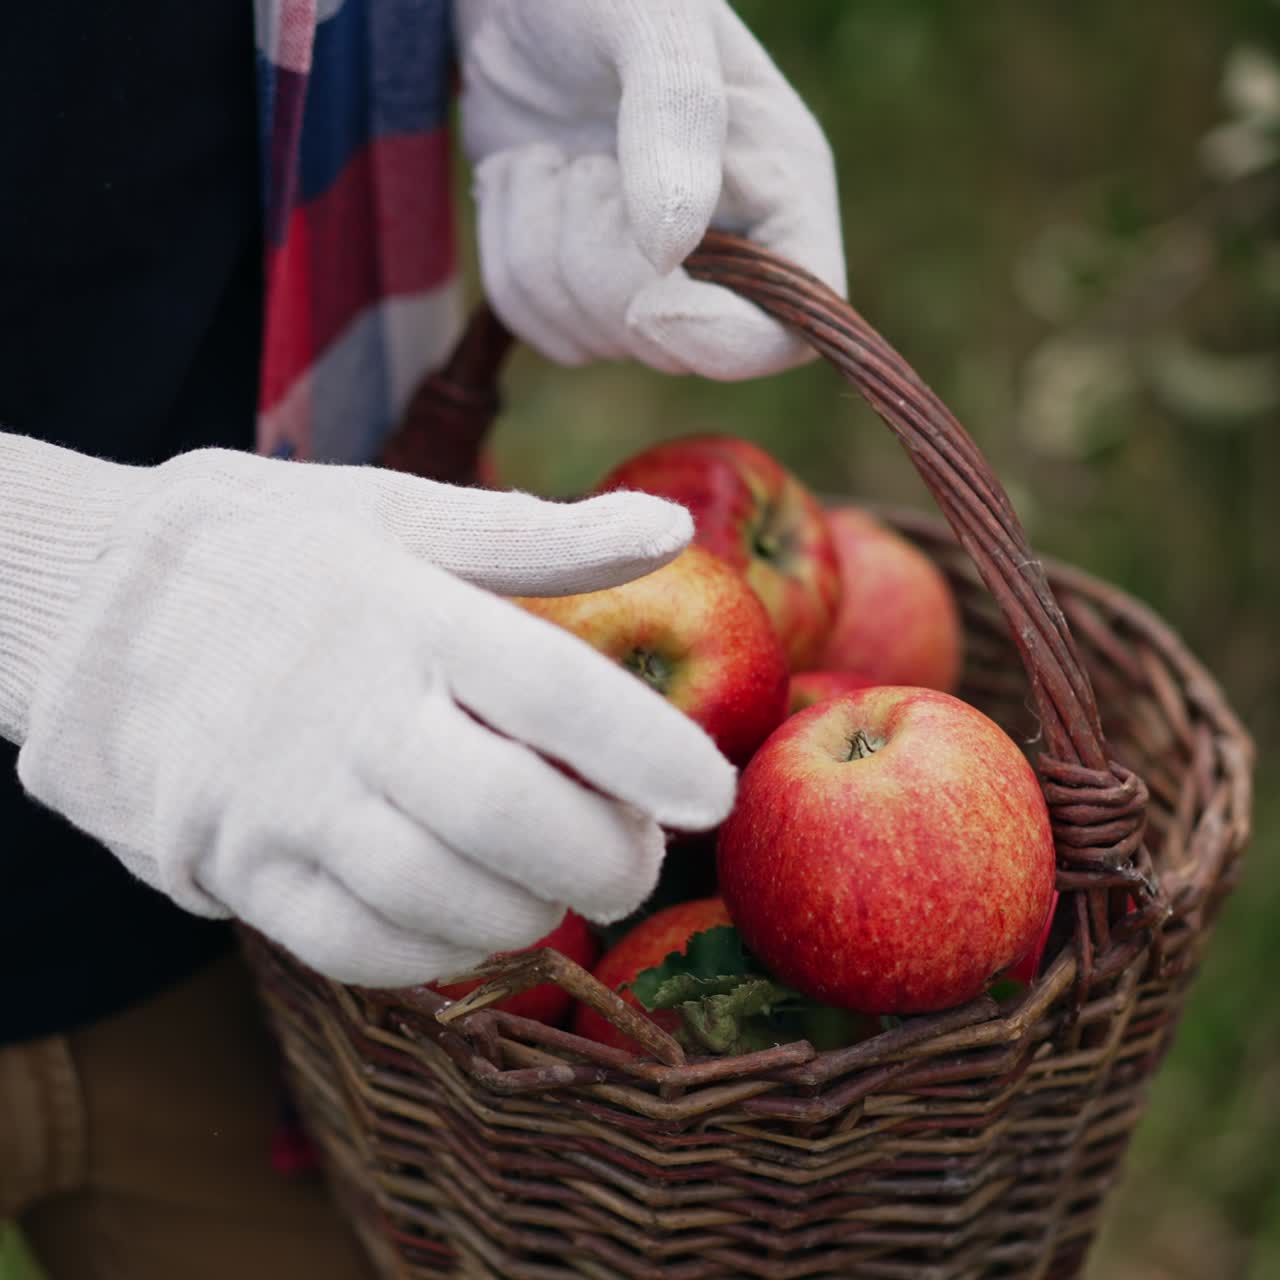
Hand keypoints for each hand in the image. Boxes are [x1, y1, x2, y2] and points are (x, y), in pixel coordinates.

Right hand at [4, 438, 735, 985]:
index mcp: (401, 612)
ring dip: (531, 914)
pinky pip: (355, 944)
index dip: (650, 752)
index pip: (554, 692)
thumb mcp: (394, 513)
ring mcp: (280, 796)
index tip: (715, 795)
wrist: (84, 600)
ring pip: (439, 898)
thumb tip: (672, 532)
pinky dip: (440, 952)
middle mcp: (346, 709)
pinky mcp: (231, 860)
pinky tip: (475, 922)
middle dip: (608, 860)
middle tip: (642, 861)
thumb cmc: (269, 551)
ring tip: (563, 891)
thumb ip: (538, 536)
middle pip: (509, 818)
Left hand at [456, 0, 844, 379]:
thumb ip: (675, 116)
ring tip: (546, 157)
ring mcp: (650, 280)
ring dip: (539, 246)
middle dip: (598, 261)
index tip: (648, 300)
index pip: (786, 330)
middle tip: (582, 161)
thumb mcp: (650, 15)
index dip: (721, 341)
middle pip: (670, 348)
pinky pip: (538, 326)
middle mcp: (727, 254)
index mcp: (782, 194)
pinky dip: (508, 256)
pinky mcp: (581, 286)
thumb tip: (671, 251)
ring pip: (590, 339)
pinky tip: (524, 181)